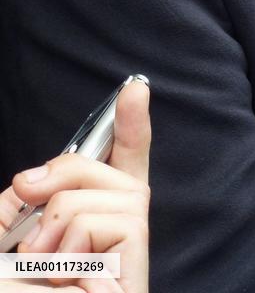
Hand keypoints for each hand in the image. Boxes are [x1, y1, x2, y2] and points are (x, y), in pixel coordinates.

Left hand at [0, 77, 149, 292]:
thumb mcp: (5, 246)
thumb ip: (20, 207)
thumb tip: (34, 179)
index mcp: (84, 231)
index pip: (118, 168)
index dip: (130, 127)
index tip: (135, 88)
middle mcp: (114, 237)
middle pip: (108, 170)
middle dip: (64, 171)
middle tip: (27, 203)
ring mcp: (128, 250)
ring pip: (103, 194)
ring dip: (58, 223)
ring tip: (46, 270)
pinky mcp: (135, 263)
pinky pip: (108, 219)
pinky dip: (73, 242)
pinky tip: (66, 277)